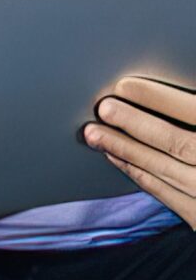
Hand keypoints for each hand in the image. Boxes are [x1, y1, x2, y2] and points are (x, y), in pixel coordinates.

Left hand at [86, 78, 195, 227]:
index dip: (160, 99)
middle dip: (136, 125)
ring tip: (96, 133)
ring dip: (128, 152)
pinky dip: (142, 177)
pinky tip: (120, 160)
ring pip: (169, 172)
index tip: (126, 85)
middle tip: (103, 107)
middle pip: (179, 143)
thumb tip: (184, 81)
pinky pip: (171, 197)